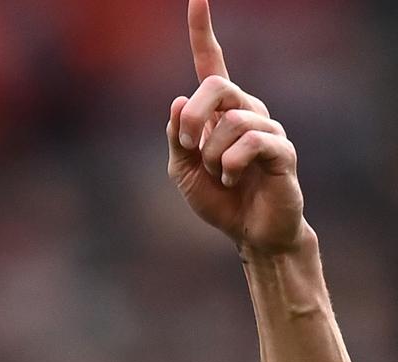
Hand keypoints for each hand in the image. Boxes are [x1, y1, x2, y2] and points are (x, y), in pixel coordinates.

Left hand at [167, 0, 305, 254]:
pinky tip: (234, 179)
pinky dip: (232, 164)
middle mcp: (247, 110)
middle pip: (215, 85)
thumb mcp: (182, 170)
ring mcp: (267, 127)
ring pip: (230, 120)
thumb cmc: (218, 199)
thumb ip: (177, 137)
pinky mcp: (282, 150)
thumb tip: (179, 100)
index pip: (210, 63)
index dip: (201, 31)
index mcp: (219, 111)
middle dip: (193, 117)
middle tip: (190, 148)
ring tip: (221, 176)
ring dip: (213, 155)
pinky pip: (252, 142)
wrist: (248, 232)